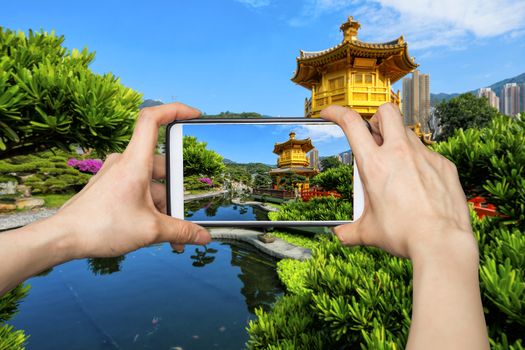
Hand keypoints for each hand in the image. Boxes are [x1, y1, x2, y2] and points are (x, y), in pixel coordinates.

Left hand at [57, 102, 210, 257]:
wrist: (64, 239)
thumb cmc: (99, 227)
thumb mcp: (151, 230)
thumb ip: (181, 231)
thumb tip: (202, 236)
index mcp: (134, 163)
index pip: (153, 119)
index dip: (175, 110)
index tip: (194, 114)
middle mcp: (124, 163)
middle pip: (161, 165)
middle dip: (176, 192)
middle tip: (181, 213)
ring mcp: (116, 175)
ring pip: (150, 183)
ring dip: (163, 206)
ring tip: (170, 233)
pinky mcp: (110, 187)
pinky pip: (138, 191)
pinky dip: (149, 207)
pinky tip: (153, 230)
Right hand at [321, 103, 487, 349]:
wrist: (441, 243)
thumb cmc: (402, 235)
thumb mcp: (369, 232)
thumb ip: (350, 231)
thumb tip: (340, 235)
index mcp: (374, 164)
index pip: (351, 123)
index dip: (337, 112)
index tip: (330, 113)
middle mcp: (399, 153)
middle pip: (387, 112)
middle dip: (377, 118)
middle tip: (374, 137)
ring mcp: (425, 156)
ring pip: (409, 133)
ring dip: (398, 143)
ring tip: (397, 169)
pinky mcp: (444, 165)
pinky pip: (428, 154)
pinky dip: (419, 163)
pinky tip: (420, 185)